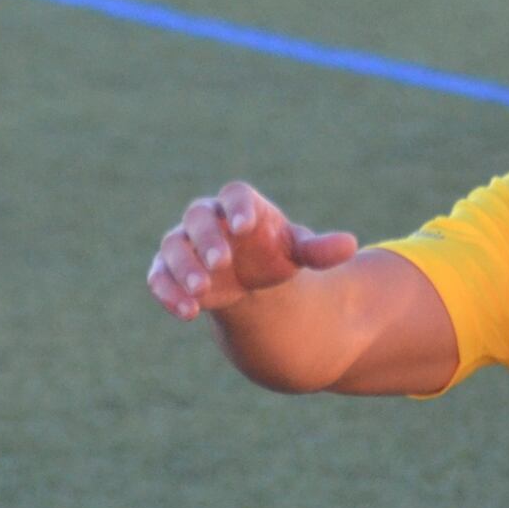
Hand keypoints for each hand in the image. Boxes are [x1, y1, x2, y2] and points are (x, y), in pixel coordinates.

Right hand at [147, 181, 359, 319]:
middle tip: (220, 264)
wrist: (250, 281)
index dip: (239, 208)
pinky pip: (158, 275)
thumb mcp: (298, 253)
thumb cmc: (275, 256)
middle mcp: (208, 219)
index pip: (235, 195)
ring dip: (183, 267)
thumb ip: (319, 250)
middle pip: (198, 217)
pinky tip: (186, 312)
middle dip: (207, 240)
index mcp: (241, 206)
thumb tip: (350, 245)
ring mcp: (185, 244)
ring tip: (202, 292)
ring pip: (173, 246)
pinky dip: (167, 291)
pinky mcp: (169, 270)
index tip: (247, 226)